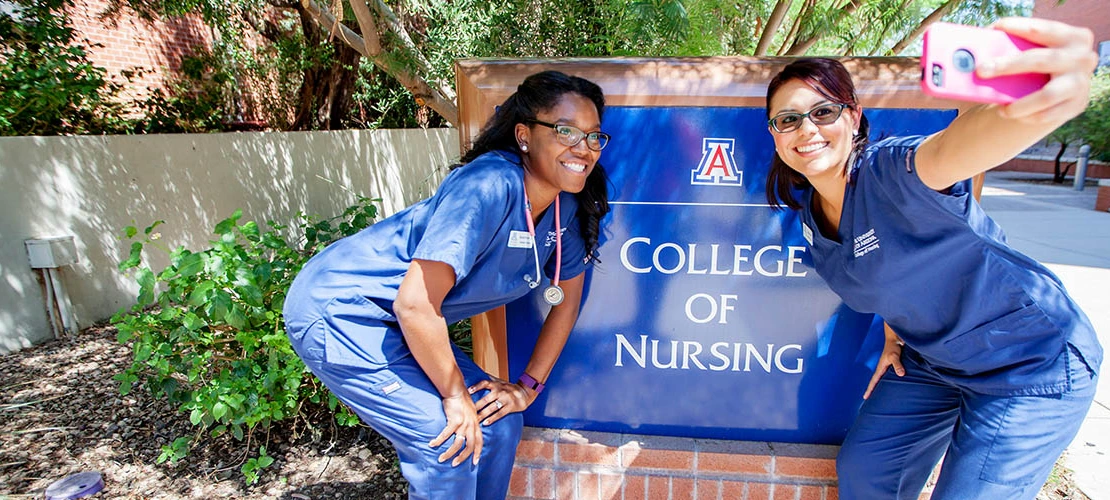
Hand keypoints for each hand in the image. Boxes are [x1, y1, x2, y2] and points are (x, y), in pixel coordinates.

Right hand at [428, 393, 482, 465]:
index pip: (479, 441)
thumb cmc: (462, 399)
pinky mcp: (454, 420)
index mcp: (476, 423)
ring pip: (457, 443)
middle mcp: (471, 425)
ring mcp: (464, 423)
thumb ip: (470, 421)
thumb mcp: (471, 411)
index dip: (477, 452)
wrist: (456, 389)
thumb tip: (467, 430)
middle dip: (463, 457)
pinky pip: (445, 435)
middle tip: (455, 464)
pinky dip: (438, 441)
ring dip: (449, 453)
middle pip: (470, 446)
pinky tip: (432, 444)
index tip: (475, 462)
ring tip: (442, 459)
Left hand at [468, 377, 530, 425]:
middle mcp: (500, 391)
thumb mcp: (500, 381)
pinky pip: (499, 414)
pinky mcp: (510, 407)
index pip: (484, 384)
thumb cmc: (509, 388)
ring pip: (491, 408)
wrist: (524, 393)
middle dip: (476, 406)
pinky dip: (492, 419)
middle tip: (467, 412)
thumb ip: (489, 378)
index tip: (469, 391)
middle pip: (486, 399)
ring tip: (474, 419)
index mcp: (496, 384)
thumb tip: (477, 372)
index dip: (477, 387)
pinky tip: (485, 422)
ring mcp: (505, 399)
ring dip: (482, 414)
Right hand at [863, 335, 904, 399]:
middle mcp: (882, 368)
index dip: (869, 389)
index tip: (865, 397)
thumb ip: (897, 365)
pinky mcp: (893, 365)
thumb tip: (900, 374)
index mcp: (880, 368)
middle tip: (869, 399)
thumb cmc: (894, 346)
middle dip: (872, 390)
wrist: (896, 338)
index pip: (873, 381)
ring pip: (882, 379)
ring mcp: (887, 367)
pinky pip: (889, 376)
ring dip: (880, 386)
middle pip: (876, 382)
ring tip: (880, 395)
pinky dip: (888, 381)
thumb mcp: (895, 356)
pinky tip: (892, 385)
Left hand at [980, 17, 1098, 123]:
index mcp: (1071, 36)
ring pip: (1047, 95)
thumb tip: (970, 57)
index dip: (1017, 27)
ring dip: (1020, 104)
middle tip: (982, 70)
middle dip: (1008, 65)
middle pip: (1041, 60)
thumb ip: (1009, 48)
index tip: (994, 29)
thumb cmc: (1034, 64)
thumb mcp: (1029, 51)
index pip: (1041, 29)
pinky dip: (1028, 116)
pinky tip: (1013, 114)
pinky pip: (1049, 114)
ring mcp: (1081, 83)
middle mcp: (1081, 57)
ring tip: (1001, 109)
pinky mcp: (1076, 105)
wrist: (1058, 89)